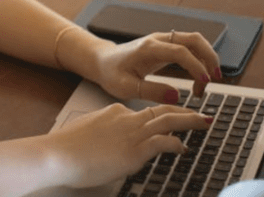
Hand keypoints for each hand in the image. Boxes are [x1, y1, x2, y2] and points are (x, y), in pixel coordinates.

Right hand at [49, 103, 210, 188]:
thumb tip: (108, 145)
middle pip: (162, 110)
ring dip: (190, 121)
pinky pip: (164, 142)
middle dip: (184, 112)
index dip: (161, 116)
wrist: (58, 153)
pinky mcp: (135, 150)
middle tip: (201, 113)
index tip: (171, 120)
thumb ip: (102, 135)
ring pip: (169, 120)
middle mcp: (127, 118)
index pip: (143, 112)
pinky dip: (177, 143)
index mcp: (115, 112)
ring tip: (205, 123)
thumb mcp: (88, 134)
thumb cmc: (67, 148)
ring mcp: (132, 133)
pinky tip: (184, 148)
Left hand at [92, 31, 221, 102]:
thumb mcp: (125, 87)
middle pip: (194, 38)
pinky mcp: (166, 46)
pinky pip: (189, 47)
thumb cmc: (111, 73)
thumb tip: (176, 95)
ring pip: (194, 41)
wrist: (102, 61)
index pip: (179, 51)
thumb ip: (150, 91)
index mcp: (148, 48)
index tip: (205, 82)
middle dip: (210, 57)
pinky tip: (199, 78)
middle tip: (216, 79)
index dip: (195, 66)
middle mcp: (158, 40)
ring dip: (207, 58)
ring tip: (207, 82)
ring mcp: (163, 41)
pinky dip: (200, 59)